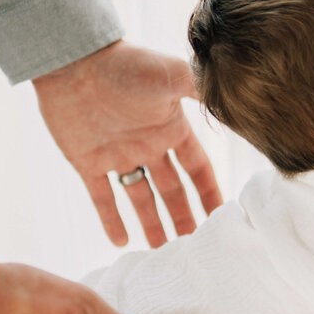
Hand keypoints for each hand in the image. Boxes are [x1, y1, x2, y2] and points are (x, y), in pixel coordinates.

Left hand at [33, 40, 222, 247]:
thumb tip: (240, 103)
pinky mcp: (87, 162)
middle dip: (183, 216)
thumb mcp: (173, 77)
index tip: (221, 217)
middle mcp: (148, 145)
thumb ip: (205, 93)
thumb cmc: (126, 65)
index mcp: (171, 128)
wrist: (73, 61)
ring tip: (162, 252)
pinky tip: (120, 243)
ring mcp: (118, 155)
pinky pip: (102, 198)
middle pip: (171, 190)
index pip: (198, 169)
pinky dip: (110, 220)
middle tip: (194, 247)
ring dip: (152, 224)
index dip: (209, 192)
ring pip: (140, 199)